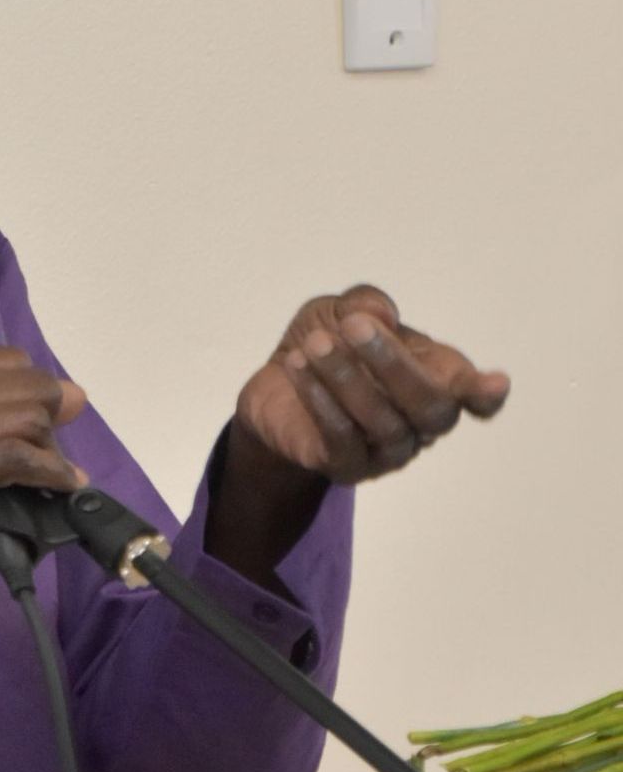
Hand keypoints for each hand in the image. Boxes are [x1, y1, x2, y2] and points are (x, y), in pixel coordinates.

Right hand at [0, 346, 89, 661]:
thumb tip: (63, 396)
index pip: (4, 360)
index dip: (32, 392)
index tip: (38, 425)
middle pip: (24, 385)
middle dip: (49, 419)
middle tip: (51, 455)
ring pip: (28, 419)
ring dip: (52, 451)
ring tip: (54, 476)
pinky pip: (21, 458)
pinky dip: (51, 473)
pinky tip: (60, 487)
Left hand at [233, 286, 509, 487]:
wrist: (276, 387)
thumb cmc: (329, 343)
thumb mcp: (342, 311)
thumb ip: (365, 304)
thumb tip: (379, 313)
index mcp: (438, 380)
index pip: (473, 396)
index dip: (486, 394)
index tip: (496, 383)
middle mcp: (421, 424)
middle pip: (430, 407)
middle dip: (394, 363)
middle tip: (356, 326)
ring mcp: (387, 452)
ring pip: (381, 421)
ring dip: (345, 376)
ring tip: (315, 342)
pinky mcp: (346, 467)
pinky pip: (340, 439)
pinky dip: (319, 400)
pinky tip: (296, 365)